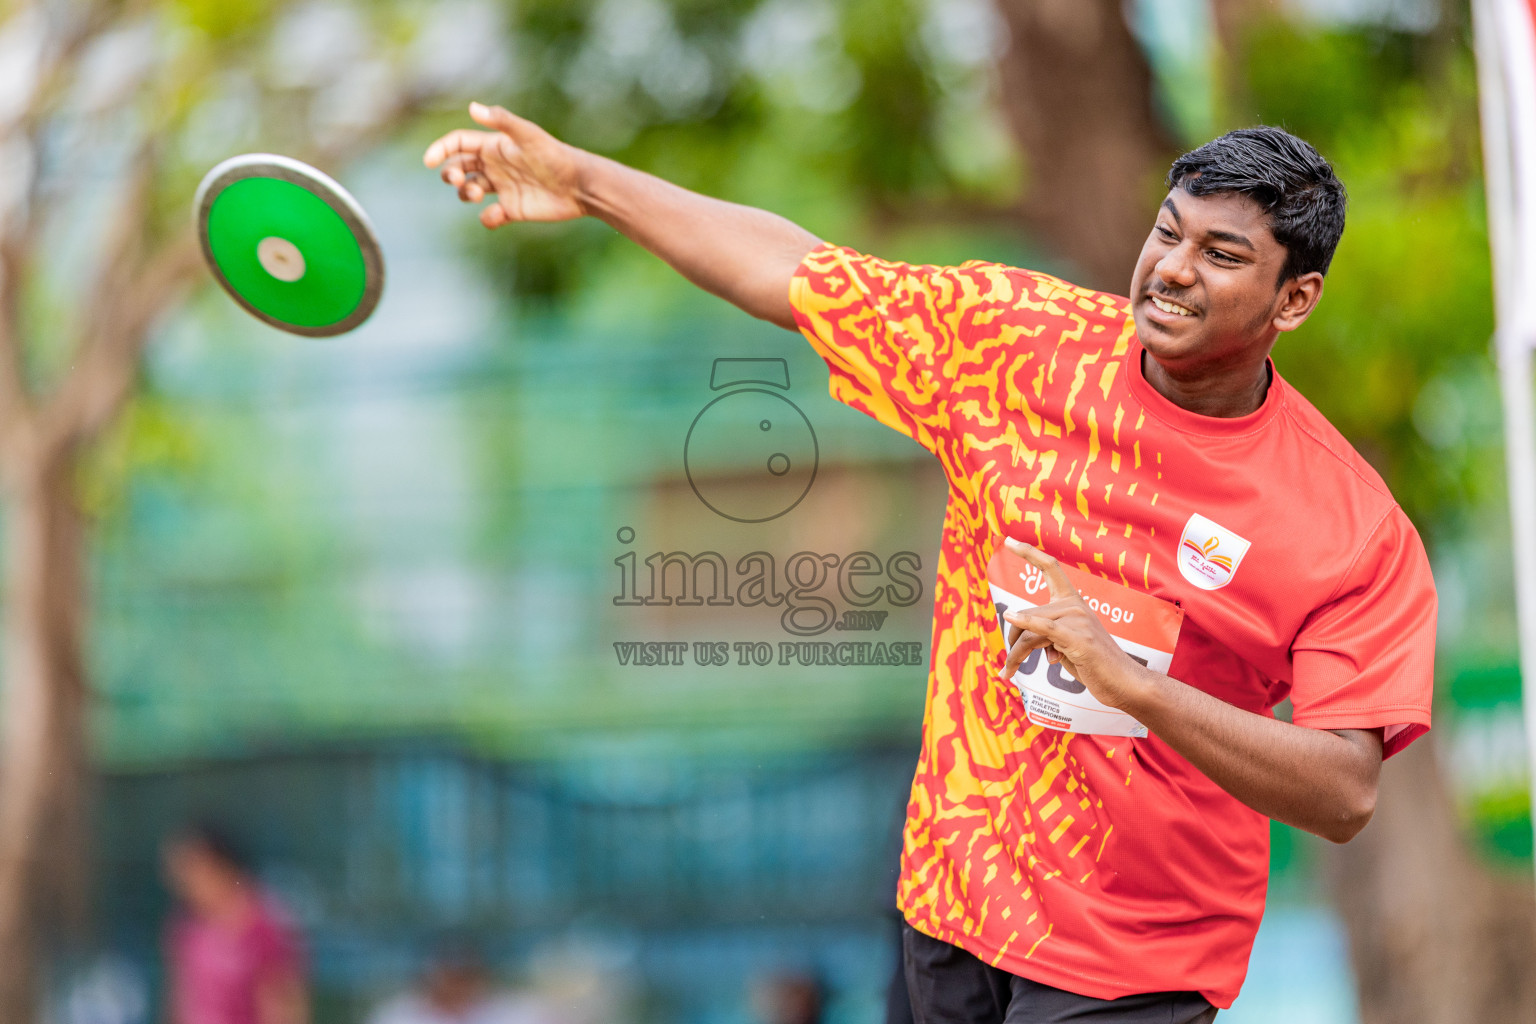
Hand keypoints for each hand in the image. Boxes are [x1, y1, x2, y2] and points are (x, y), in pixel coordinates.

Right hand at [422, 102, 587, 227]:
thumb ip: (502, 122)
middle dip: (450, 173)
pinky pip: (489, 216)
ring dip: (464, 193)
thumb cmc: (555, 156)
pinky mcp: (512, 209)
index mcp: (494, 146)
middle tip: (458, 179)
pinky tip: (499, 214)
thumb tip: (473, 107)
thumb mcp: (528, 135)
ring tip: (475, 193)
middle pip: (459, 167)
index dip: (440, 149)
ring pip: (469, 191)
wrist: (579, 186)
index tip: (429, 162)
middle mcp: (496, 166)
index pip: (458, 143)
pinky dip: (487, 218)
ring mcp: (502, 188)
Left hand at [999, 538, 1152, 710]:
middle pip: (1026, 614)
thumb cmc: (1094, 664)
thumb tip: (1026, 639)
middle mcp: (1075, 605)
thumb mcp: (1066, 644)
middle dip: (1012, 642)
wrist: (1123, 682)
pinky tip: (1010, 616)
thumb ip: (1046, 635)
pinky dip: (1026, 622)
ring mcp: (1078, 620)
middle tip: (1008, 666)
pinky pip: (1044, 628)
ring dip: (1014, 655)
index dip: (1028, 552)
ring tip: (1008, 673)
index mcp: (1073, 601)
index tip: (1008, 540)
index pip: (1050, 567)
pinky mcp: (1078, 638)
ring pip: (1029, 631)